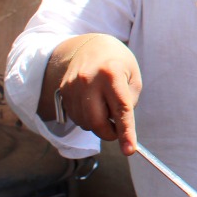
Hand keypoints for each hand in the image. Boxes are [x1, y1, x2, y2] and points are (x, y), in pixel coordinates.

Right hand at [54, 34, 141, 154]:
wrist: (90, 46)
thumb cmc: (117, 62)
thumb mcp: (133, 77)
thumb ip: (128, 102)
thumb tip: (118, 127)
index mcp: (111, 73)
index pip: (120, 109)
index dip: (126, 132)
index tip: (129, 151)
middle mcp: (88, 80)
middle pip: (97, 123)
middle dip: (110, 133)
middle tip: (118, 128)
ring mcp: (72, 86)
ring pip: (86, 123)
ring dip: (99, 124)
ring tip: (105, 106)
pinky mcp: (63, 92)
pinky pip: (76, 118)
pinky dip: (88, 118)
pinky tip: (93, 104)